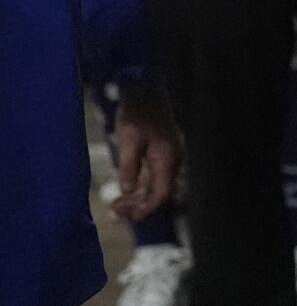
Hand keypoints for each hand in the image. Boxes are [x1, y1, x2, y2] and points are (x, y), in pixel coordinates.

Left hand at [111, 86, 180, 221]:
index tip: (127, 215)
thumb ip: (128, 166)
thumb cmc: (136, 114)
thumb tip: (126, 190)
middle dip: (139, 205)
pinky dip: (141, 186)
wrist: (146, 91)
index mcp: (167, 157)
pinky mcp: (162, 153)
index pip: (161, 193)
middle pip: (160, 193)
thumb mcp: (128, 140)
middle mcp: (172, 159)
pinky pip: (154, 176)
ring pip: (157, 186)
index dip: (145, 208)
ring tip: (116, 203)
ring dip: (138, 197)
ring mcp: (169, 156)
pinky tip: (126, 190)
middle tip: (114, 210)